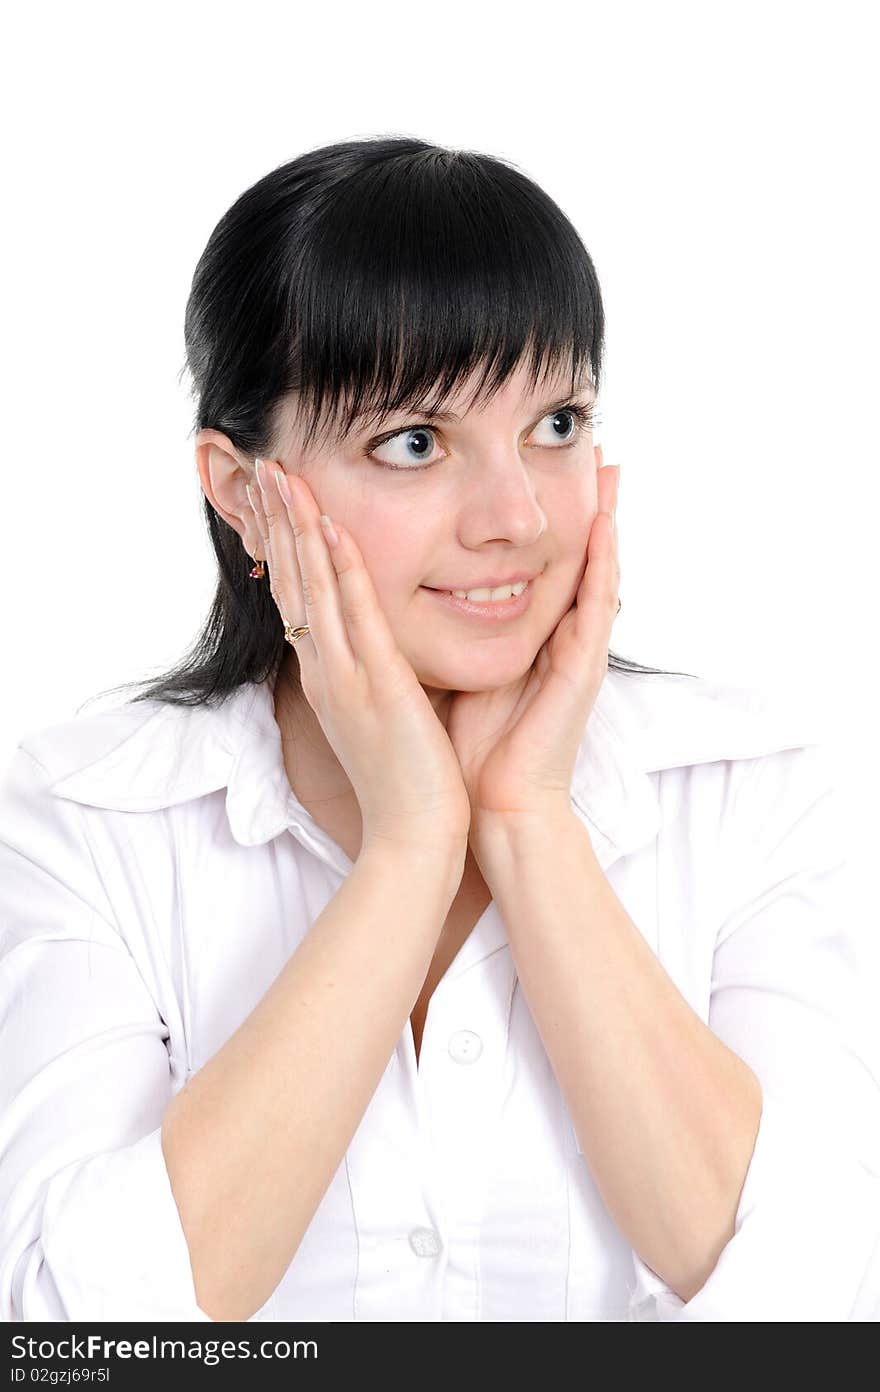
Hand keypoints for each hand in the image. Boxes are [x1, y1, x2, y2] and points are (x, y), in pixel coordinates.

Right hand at [246, 459, 471, 859]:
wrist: (414, 837)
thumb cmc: (405, 782)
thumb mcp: (377, 718)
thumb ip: (370, 677)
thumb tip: (372, 648)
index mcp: (328, 677)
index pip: (297, 598)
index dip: (284, 546)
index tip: (275, 500)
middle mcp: (325, 671)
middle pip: (292, 583)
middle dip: (277, 523)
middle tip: (264, 468)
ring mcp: (345, 678)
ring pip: (313, 588)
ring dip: (296, 528)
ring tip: (282, 477)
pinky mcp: (376, 686)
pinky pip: (354, 615)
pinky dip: (340, 568)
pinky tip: (330, 527)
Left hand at [445, 455, 619, 831]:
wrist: (491, 808)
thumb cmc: (470, 750)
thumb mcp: (459, 672)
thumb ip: (452, 637)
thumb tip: (415, 599)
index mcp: (531, 638)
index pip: (544, 564)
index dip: (547, 518)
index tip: (542, 466)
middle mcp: (561, 638)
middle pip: (578, 556)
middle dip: (588, 503)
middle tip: (597, 443)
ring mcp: (577, 652)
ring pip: (597, 570)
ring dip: (607, 518)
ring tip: (612, 466)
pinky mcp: (583, 670)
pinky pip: (597, 606)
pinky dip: (603, 563)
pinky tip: (606, 524)